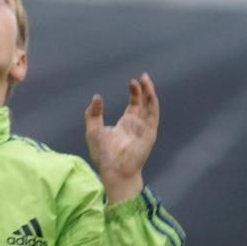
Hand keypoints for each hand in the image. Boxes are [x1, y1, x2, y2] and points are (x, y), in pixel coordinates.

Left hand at [84, 73, 158, 204]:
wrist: (114, 169)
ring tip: (146, 80)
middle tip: (143, 76)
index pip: (134, 105)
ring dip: (149, 93)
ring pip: (150, 107)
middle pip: (144, 103)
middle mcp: (137, 125)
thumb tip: (97, 96)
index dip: (134, 93)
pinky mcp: (149, 133)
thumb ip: (93, 114)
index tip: (132, 81)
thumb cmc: (103, 154)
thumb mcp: (93, 130)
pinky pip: (153, 116)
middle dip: (144, 90)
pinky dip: (152, 104)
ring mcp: (145, 129)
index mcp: (126, 124)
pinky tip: (150, 93)